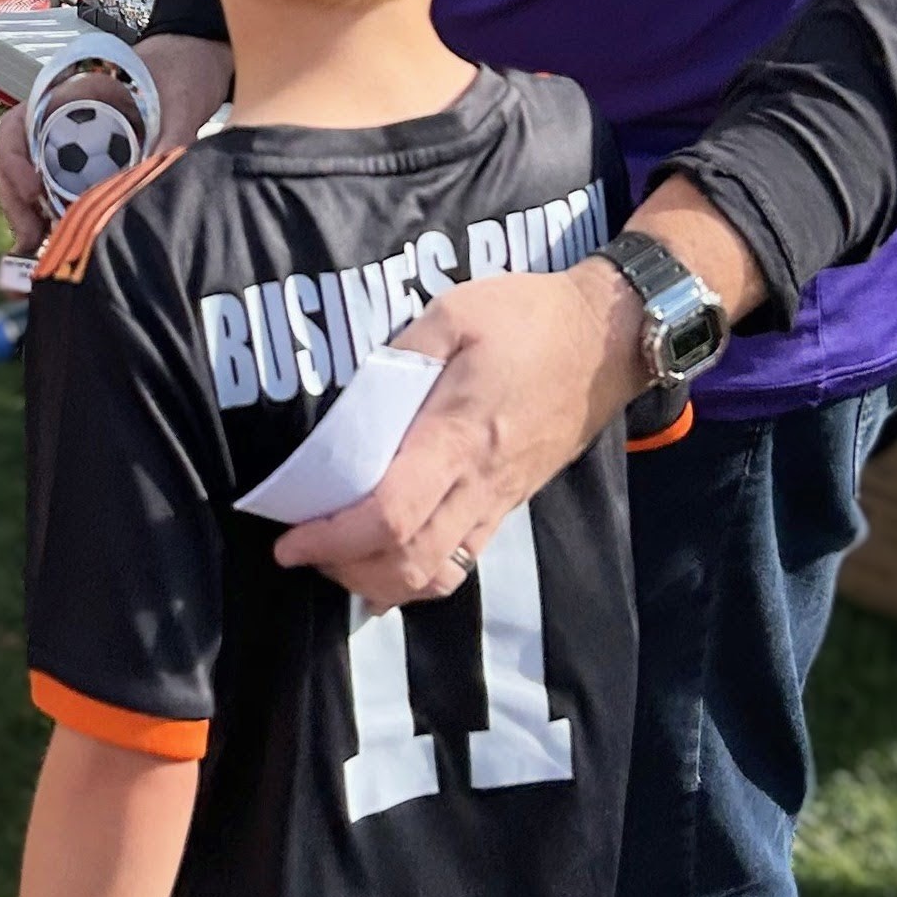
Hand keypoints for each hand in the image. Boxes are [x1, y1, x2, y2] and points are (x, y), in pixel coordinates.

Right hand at [0, 33, 232, 251]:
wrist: (196, 64)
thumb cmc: (181, 74)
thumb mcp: (180, 104)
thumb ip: (172, 140)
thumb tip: (161, 181)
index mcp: (71, 96)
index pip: (17, 127)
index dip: (14, 161)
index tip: (34, 190)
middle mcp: (60, 119)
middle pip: (16, 162)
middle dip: (17, 202)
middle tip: (32, 239)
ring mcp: (70, 142)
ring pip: (31, 181)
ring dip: (29, 215)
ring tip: (41, 249)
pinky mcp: (86, 163)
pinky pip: (56, 190)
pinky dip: (51, 215)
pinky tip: (62, 240)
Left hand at [274, 258, 648, 607]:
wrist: (608, 340)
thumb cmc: (531, 317)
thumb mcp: (456, 311)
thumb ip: (402, 355)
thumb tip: (355, 400)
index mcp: (459, 435)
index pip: (390, 515)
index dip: (333, 539)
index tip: (288, 539)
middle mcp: (480, 482)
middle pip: (410, 565)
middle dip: (347, 572)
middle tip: (305, 549)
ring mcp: (501, 499)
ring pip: (438, 576)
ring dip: (381, 584)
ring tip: (341, 557)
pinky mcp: (512, 502)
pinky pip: (462, 561)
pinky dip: (418, 576)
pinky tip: (389, 561)